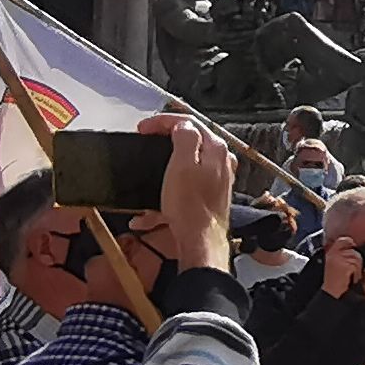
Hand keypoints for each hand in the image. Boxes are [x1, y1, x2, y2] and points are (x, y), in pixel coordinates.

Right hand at [139, 113, 233, 304]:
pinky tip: (148, 214)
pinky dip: (165, 196)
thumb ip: (185, 138)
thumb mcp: (182, 165)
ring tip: (146, 177)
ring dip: (162, 172)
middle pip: (189, 142)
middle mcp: (220, 162)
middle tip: (146, 142)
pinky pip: (183, 190)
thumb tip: (183, 125)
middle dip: (164, 142)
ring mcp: (217, 181)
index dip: (162, 121)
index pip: (188, 122)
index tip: (143, 128)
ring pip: (185, 167)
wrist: (200, 243)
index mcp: (215, 149)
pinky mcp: (209, 198)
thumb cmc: (190, 207)